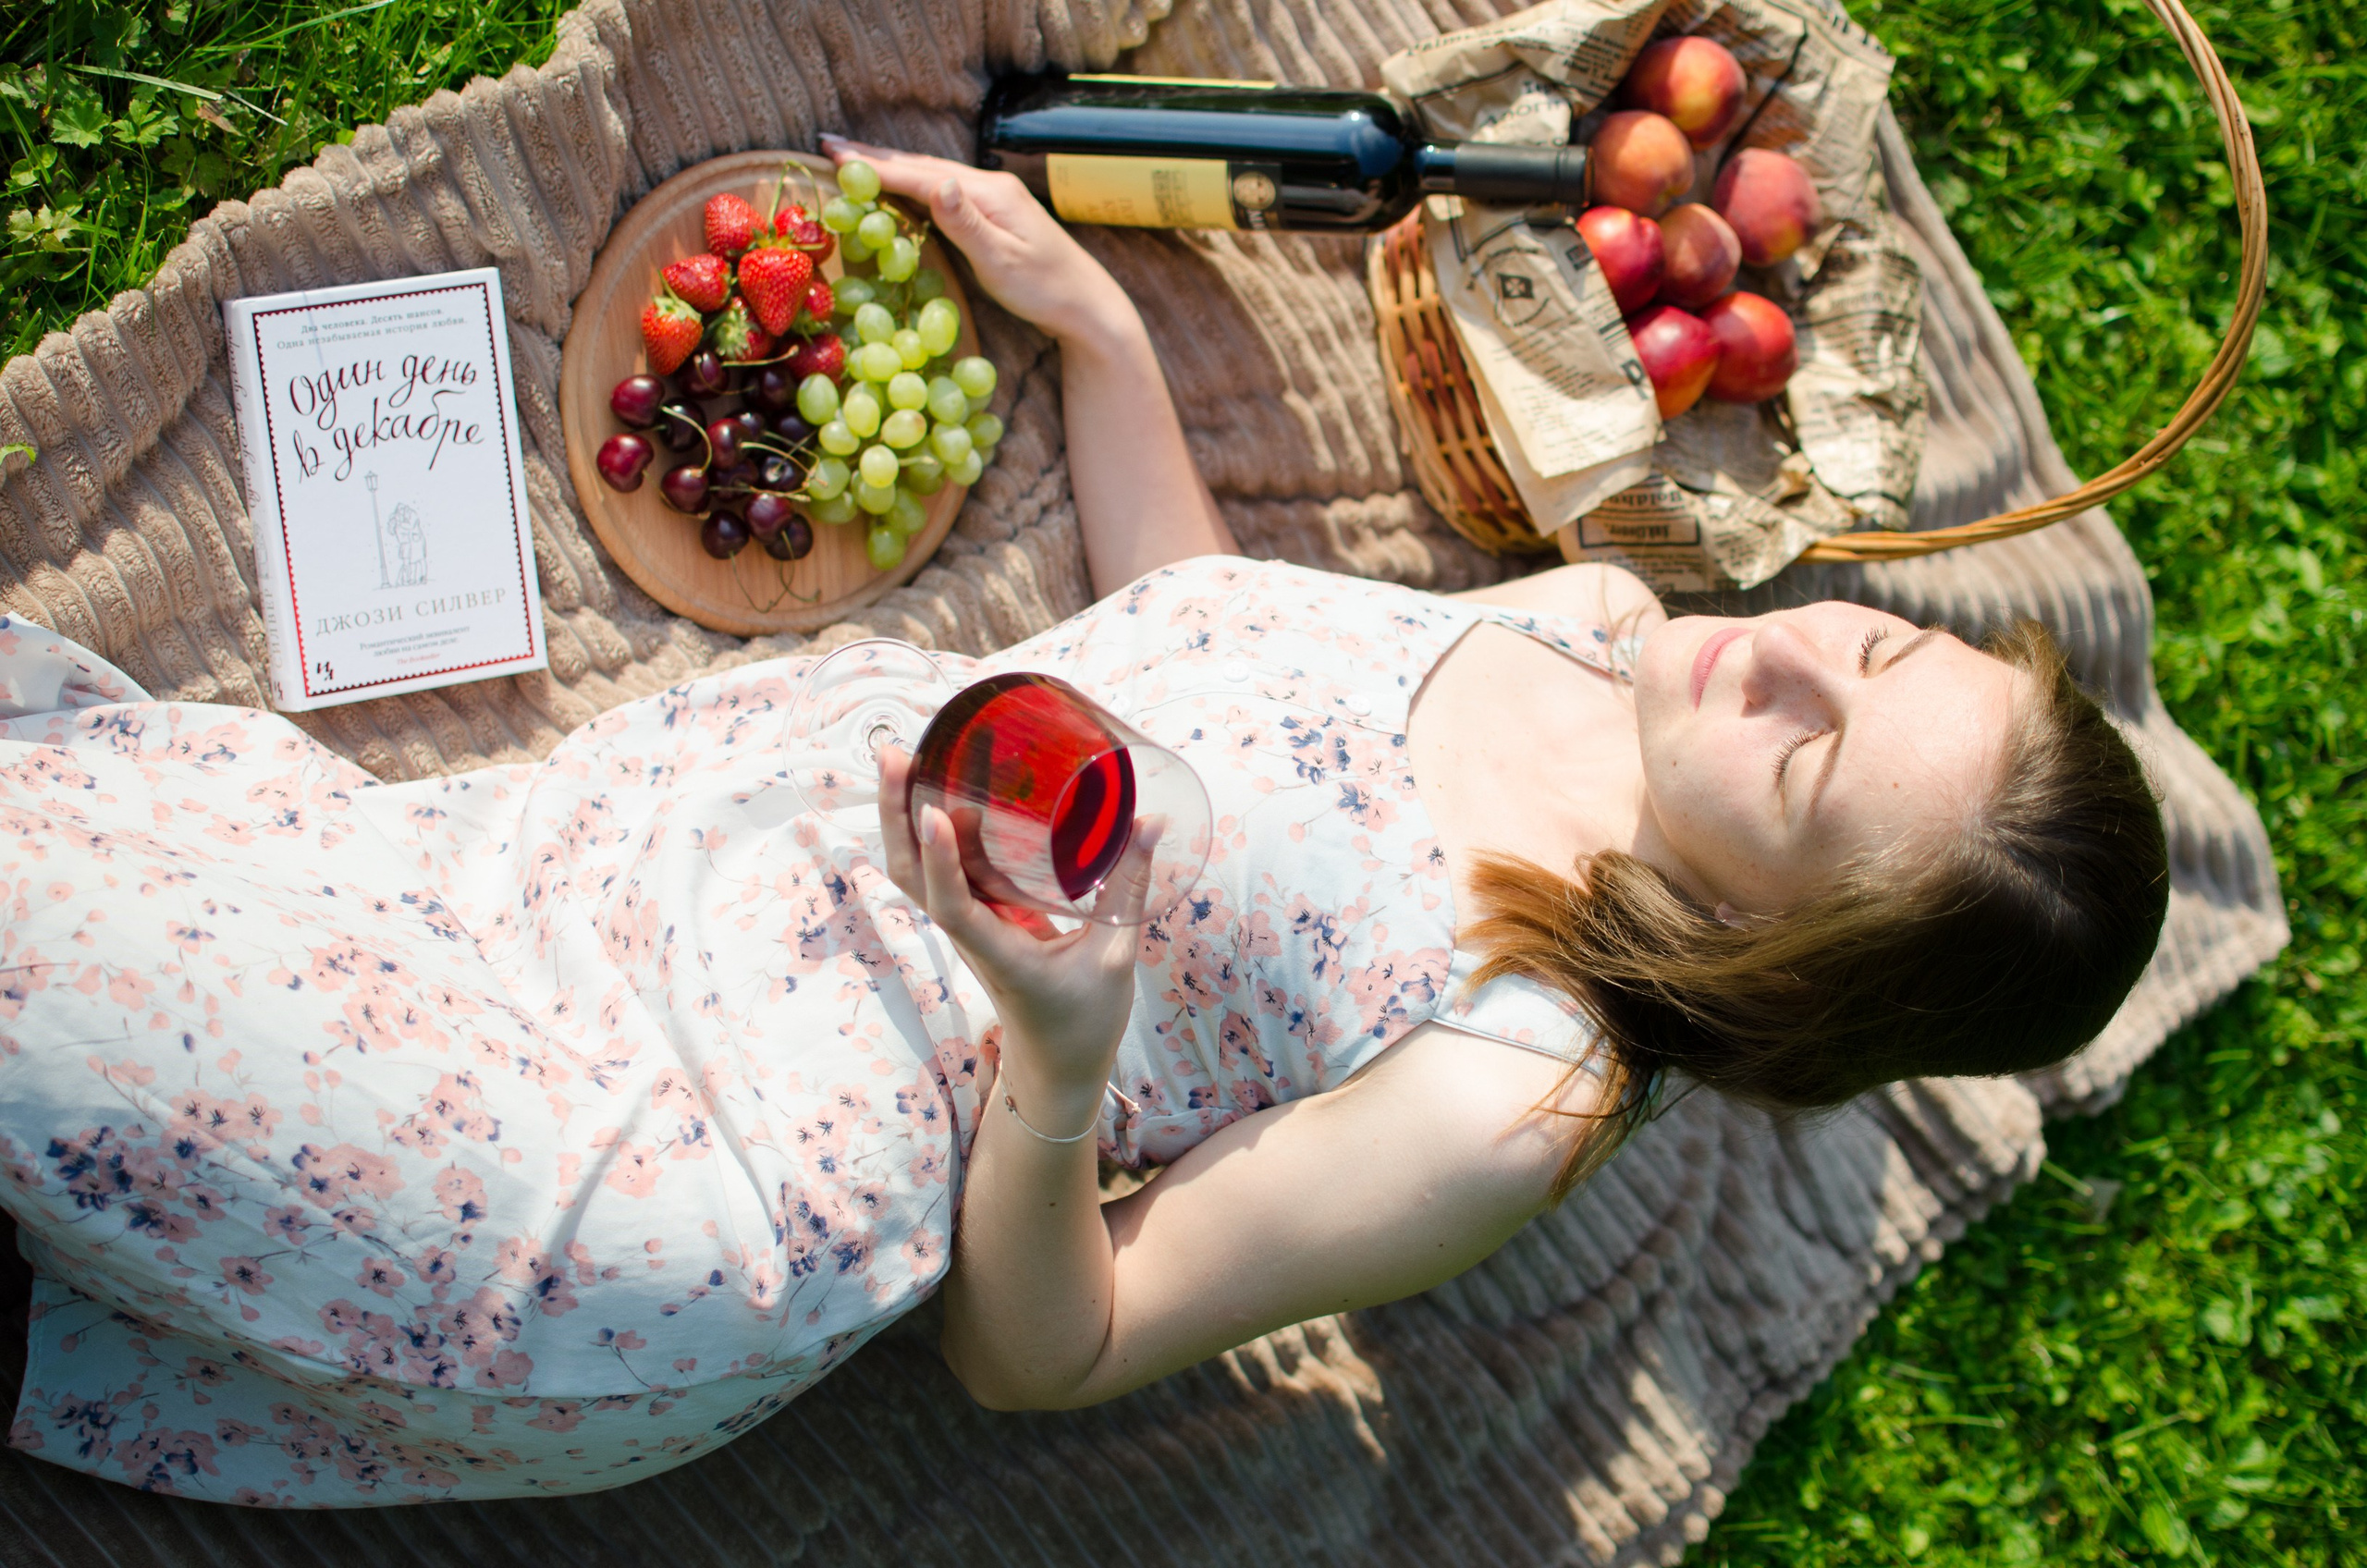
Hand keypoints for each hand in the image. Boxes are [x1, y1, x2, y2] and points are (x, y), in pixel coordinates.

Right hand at [820, 135, 1140, 349]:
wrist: (1087, 304)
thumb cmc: (1045, 290)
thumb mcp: (1002, 261)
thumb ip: (966, 222)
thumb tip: (938, 182)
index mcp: (989, 193)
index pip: (921, 176)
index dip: (875, 167)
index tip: (834, 156)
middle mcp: (990, 186)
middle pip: (922, 166)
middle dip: (874, 156)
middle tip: (828, 145)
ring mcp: (994, 197)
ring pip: (931, 174)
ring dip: (891, 165)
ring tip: (852, 157)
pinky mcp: (995, 212)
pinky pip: (942, 189)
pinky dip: (912, 182)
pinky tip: (899, 184)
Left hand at [878, 746, 1150, 1115]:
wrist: (1057, 1066)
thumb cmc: (1084, 1021)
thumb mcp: (1116, 958)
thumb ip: (1129, 890)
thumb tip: (1150, 822)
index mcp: (1000, 954)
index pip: (954, 907)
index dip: (940, 861)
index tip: (933, 814)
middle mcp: (972, 935)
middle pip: (912, 876)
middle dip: (896, 816)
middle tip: (896, 754)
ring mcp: (971, 926)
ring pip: (920, 871)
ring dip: (903, 818)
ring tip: (906, 758)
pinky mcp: (981, 918)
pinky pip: (946, 871)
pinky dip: (936, 830)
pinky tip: (947, 791)